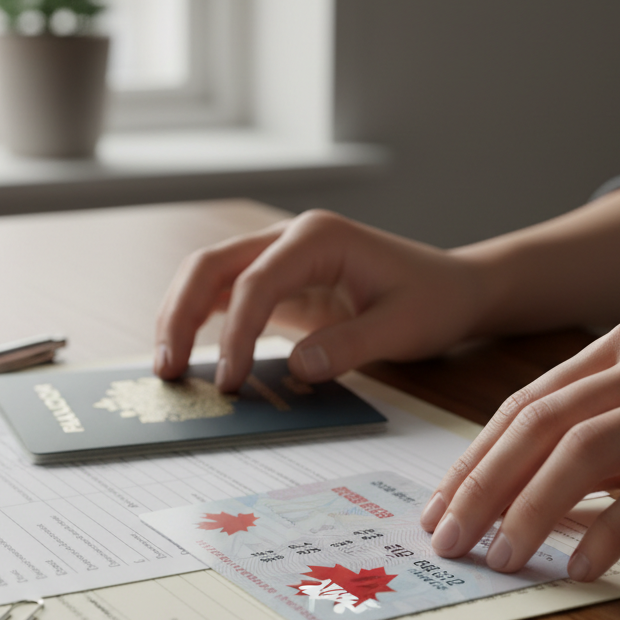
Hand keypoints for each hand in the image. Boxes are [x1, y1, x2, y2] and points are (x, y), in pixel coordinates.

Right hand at [154, 210, 483, 389]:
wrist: (452, 289)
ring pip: (208, 277)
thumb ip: (349, 346)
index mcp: (318, 238)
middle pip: (211, 265)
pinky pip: (226, 296)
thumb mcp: (402, 328)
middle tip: (167, 368)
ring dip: (180, 316)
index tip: (230, 381)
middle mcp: (290, 238)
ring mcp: (280, 257)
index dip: (235, 332)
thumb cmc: (433, 301)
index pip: (256, 282)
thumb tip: (295, 368)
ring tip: (168, 366)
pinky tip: (191, 354)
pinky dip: (203, 322)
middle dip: (180, 313)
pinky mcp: (278, 282)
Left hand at [420, 319, 619, 580]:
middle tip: (451, 537)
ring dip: (531, 510)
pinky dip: (606, 532)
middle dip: (485, 486)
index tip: (440, 505)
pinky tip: (578, 566)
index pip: (524, 404)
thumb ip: (581, 435)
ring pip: (586, 452)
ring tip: (503, 555)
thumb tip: (492, 489)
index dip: (475, 458)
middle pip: (542, 423)